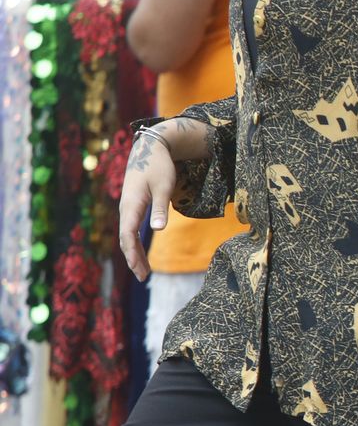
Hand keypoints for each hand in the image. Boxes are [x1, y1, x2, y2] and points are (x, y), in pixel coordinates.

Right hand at [118, 125, 179, 281]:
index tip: (140, 269)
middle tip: (143, 277)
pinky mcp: (133, 205)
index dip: (133, 253)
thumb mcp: (164, 186)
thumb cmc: (159, 166)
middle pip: (126, 238)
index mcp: (132, 204)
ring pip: (128, 234)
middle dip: (134, 258)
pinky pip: (130, 228)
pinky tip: (141, 252)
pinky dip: (134, 242)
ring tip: (143, 271)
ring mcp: (128, 207)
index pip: (129, 234)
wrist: (150, 148)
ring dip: (134, 252)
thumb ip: (161, 208)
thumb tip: (157, 230)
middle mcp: (126, 208)